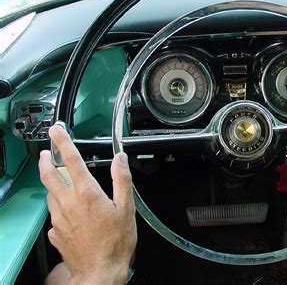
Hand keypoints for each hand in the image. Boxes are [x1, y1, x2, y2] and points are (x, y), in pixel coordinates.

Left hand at [39, 125, 136, 283]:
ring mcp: (59, 219)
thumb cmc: (115, 242)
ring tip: (56, 176)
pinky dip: (57, 205)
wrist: (100, 272)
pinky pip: (53, 213)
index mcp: (87, 194)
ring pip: (49, 193)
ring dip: (51, 181)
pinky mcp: (56, 233)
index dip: (63, 142)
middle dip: (46, 159)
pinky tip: (66, 209)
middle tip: (47, 151)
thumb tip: (120, 159)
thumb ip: (122, 179)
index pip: (72, 160)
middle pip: (49, 175)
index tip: (57, 131)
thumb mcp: (126, 207)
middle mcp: (68, 203)